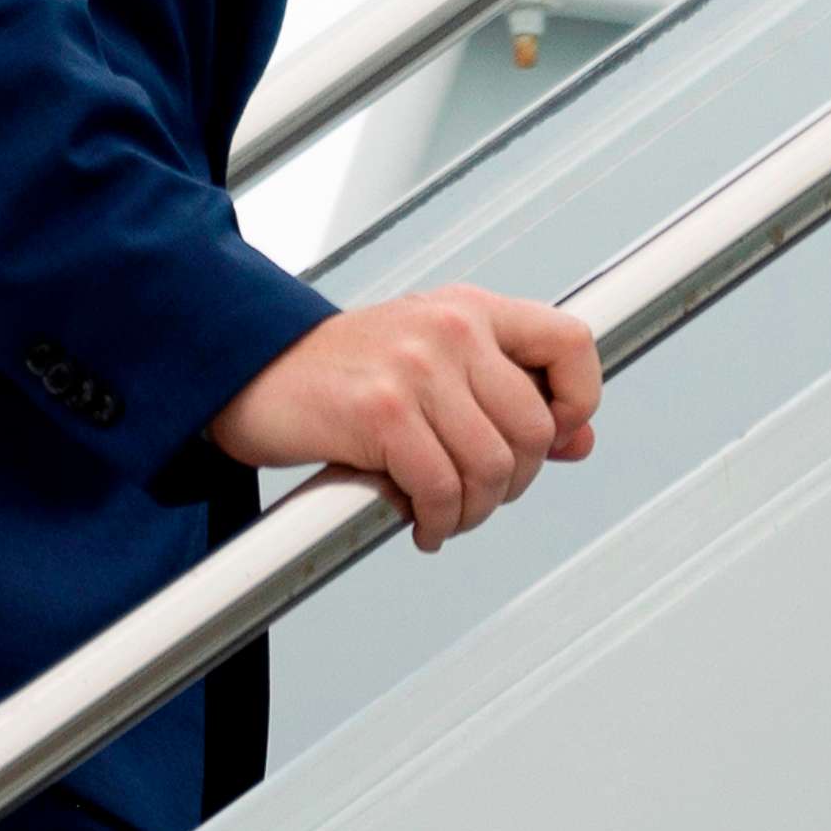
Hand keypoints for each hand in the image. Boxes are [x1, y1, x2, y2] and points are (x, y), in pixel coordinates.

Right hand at [206, 285, 600, 553]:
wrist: (252, 370)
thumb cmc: (345, 373)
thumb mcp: (436, 364)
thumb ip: (509, 395)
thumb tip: (578, 440)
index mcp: (471, 309)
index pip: (572, 343)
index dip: (578, 402)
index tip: (549, 439)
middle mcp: (451, 327)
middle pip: (534, 429)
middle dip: (511, 483)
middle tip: (473, 495)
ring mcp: (416, 366)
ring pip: (493, 468)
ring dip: (471, 511)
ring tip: (443, 513)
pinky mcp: (382, 411)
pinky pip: (442, 489)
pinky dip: (436, 522)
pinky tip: (417, 521)